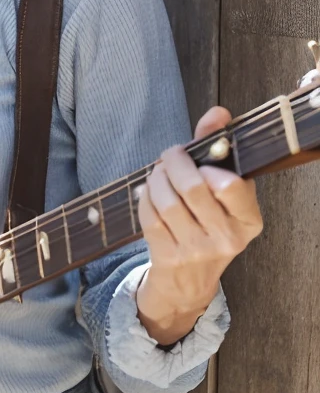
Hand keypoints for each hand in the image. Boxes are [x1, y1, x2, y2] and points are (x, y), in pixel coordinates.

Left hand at [135, 105, 262, 345]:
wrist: (188, 280)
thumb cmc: (208, 222)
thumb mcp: (222, 189)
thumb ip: (218, 147)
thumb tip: (217, 113)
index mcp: (248, 219)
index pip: (231, 184)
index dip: (208, 164)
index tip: (201, 159)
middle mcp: (227, 239)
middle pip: (192, 186)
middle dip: (175, 161)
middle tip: (171, 155)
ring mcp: (196, 251)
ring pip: (167, 200)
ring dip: (156, 178)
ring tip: (159, 172)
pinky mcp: (168, 257)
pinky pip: (149, 216)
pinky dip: (145, 197)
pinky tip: (149, 192)